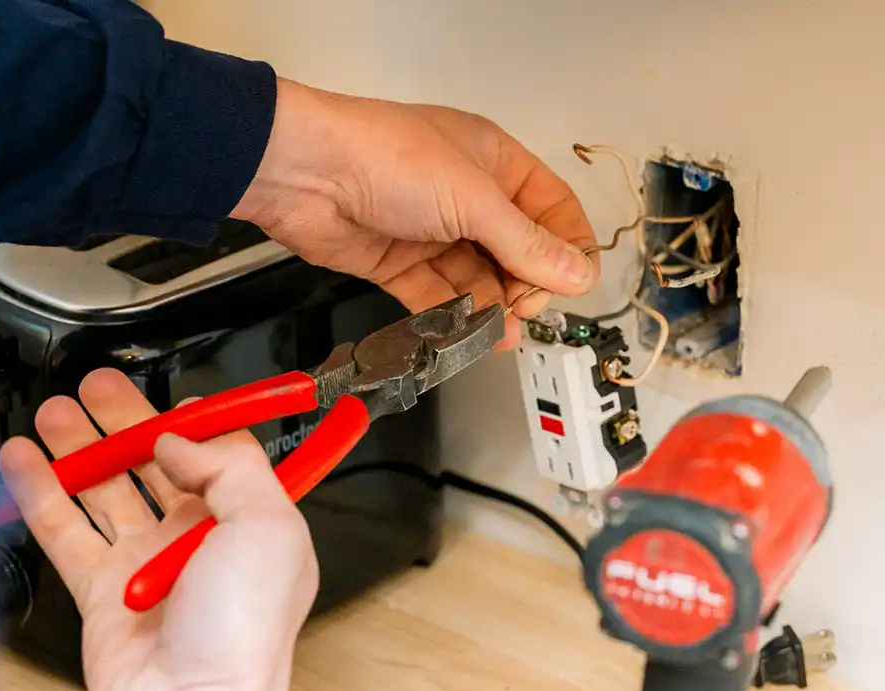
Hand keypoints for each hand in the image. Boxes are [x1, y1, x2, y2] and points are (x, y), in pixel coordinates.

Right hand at [0, 368, 316, 690]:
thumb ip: (230, 464)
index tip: (168, 395)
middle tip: (96, 386)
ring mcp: (147, 566)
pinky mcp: (102, 592)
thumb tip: (184, 438)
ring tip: (55, 411)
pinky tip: (22, 459)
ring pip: (106, 490)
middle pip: (156, 465)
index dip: (192, 422)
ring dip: (81, 449)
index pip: (219, 455)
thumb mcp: (268, 525)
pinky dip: (41, 492)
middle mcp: (200, 542)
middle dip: (125, 422)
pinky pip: (65, 529)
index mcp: (251, 523)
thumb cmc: (244, 632)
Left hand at [231, 78, 599, 347]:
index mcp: (494, 162)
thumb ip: (525, 243)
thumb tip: (580, 275)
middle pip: (516, 250)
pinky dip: (452, 317)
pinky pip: (436, 296)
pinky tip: (469, 336)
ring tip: (501, 334)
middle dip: (527, 283)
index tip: (573, 286)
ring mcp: (431, 232)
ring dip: (492, 307)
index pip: (550, 207)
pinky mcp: (398, 264)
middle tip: (525, 307)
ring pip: (476, 278)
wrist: (304, 172)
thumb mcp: (472, 198)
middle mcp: (467, 196)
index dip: (568, 246)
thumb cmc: (392, 161)